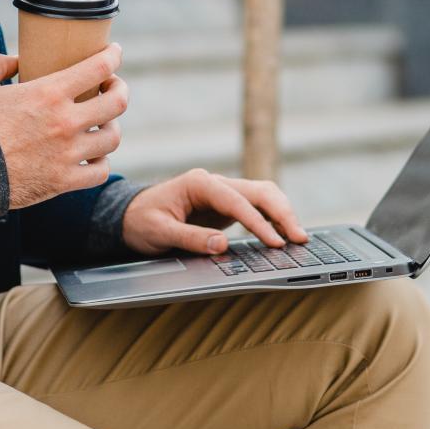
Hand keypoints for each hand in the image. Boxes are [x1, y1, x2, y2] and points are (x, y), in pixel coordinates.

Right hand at [0, 43, 127, 209]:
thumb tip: (16, 60)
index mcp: (49, 93)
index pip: (99, 67)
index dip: (113, 56)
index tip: (115, 52)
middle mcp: (66, 122)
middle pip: (117, 102)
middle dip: (119, 89)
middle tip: (112, 87)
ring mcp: (68, 153)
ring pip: (113, 138)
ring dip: (111, 127)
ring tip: (103, 124)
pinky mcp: (64, 180)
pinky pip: (100, 172)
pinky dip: (100, 163)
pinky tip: (92, 157)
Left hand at [119, 168, 308, 256]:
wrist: (130, 216)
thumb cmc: (141, 221)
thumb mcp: (159, 232)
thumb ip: (190, 238)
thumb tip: (222, 245)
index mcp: (199, 184)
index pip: (237, 200)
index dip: (258, 222)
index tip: (274, 243)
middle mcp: (215, 183)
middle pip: (259, 190)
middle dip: (282, 212)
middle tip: (299, 238)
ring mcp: (223, 193)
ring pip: (263, 195)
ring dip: (282, 214)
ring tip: (299, 238)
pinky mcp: (227, 205)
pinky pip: (257, 207)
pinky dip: (273, 218)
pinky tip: (284, 235)